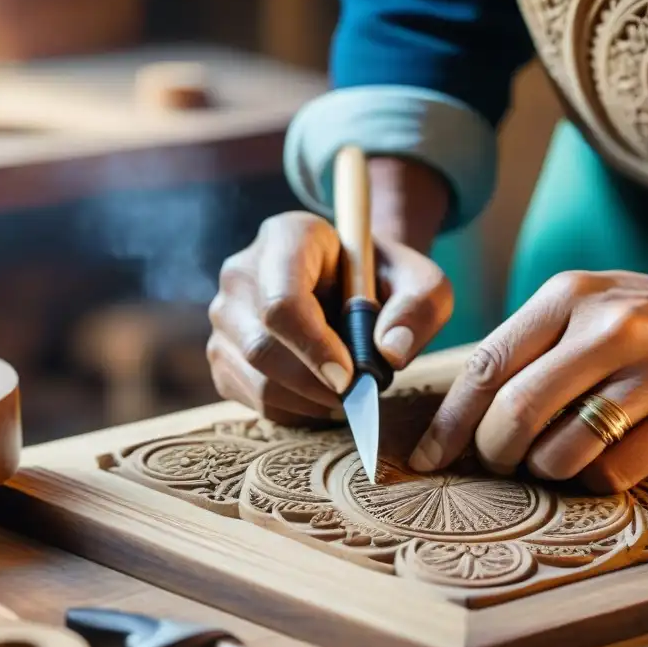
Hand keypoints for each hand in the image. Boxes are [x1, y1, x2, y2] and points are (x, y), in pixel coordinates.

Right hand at [207, 210, 451, 424]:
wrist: (357, 286)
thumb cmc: (389, 281)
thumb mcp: (424, 284)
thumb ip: (420, 308)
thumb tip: (390, 352)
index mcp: (289, 236)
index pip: (282, 301)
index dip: (313, 347)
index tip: (350, 377)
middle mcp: (242, 270)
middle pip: (261, 346)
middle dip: (314, 384)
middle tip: (357, 396)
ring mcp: (225, 313)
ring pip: (254, 377)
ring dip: (306, 401)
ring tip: (346, 395)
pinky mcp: (223, 352)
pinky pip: (249, 397)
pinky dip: (291, 410)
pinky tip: (321, 396)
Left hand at [407, 270, 647, 490]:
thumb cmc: (644, 322)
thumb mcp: (582, 307)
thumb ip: (526, 349)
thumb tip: (459, 418)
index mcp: (569, 298)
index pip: (487, 367)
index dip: (449, 423)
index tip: (427, 458)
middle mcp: (610, 329)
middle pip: (515, 413)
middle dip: (491, 453)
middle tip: (497, 463)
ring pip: (561, 452)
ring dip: (543, 471)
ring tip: (555, 460)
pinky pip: (612, 474)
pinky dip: (592, 481)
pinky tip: (603, 461)